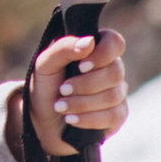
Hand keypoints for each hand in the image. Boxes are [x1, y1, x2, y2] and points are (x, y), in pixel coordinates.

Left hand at [29, 27, 128, 156]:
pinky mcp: (118, 115)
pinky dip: (89, 118)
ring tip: (60, 107)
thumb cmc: (46, 86)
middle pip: (114, 73)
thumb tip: (88, 42)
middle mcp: (111, 69)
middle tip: (62, 90)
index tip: (81, 66)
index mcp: (95, 51)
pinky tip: (72, 119)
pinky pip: (114, 116)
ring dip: (82, 103)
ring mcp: (117, 92)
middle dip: (85, 85)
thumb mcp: (45, 65)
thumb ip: (63, 49)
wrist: (42, 119)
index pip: (114, 42)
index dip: (103, 54)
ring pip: (113, 96)